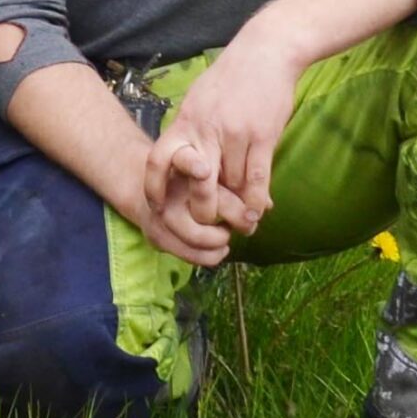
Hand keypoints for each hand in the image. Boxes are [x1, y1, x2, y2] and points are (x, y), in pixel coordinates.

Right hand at [124, 135, 240, 268]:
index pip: (185, 162)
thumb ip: (237, 183)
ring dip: (219, 240)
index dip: (192, 166)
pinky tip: (220, 248)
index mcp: (181, 162)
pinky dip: (211, 255)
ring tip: (227, 235)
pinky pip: (190, 253)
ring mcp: (161, 213)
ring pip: (195, 236)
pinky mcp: (157, 234)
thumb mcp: (211, 170)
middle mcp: (168, 188)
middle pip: (200, 206)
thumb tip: (268, 205)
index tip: (204, 170)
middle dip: (233, 217)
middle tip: (248, 223)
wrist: (148, 188)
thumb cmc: (191, 178)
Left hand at [147, 34, 299, 238]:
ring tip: (240, 220)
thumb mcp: (199, 99)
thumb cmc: (231, 77)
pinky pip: (257, 179)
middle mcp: (206, 128)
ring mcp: (235, 133)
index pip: (158, 157)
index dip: (154, 186)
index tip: (157, 206)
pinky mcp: (262, 136)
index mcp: (186, 119)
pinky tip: (258, 210)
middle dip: (203, 210)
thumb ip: (191, 130)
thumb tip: (183, 163)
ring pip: (231, 186)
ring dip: (236, 206)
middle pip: (198, 184)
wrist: (265, 51)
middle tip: (208, 221)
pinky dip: (256, 200)